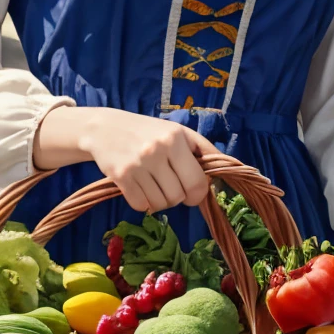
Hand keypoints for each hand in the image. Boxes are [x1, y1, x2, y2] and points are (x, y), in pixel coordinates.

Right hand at [34, 105, 209, 211]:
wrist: (105, 128)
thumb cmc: (148, 131)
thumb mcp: (178, 132)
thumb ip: (204, 150)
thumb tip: (228, 172)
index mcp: (176, 139)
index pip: (197, 182)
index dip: (198, 193)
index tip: (192, 191)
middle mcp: (157, 151)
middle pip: (178, 197)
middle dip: (178, 198)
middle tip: (171, 186)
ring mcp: (137, 164)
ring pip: (160, 204)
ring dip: (160, 201)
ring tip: (154, 185)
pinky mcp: (120, 176)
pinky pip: (141, 206)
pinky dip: (143, 203)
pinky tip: (139, 188)